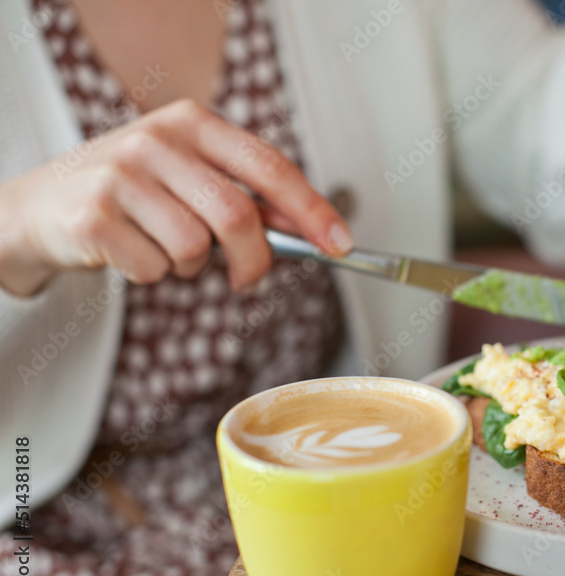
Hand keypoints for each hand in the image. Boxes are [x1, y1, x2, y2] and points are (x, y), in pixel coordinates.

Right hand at [0, 99, 352, 295]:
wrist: (40, 208)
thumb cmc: (130, 196)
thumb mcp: (188, 179)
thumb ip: (245, 198)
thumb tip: (311, 230)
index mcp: (192, 123)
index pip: (269, 166)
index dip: (311, 209)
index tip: (340, 243)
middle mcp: (157, 140)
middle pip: (237, 216)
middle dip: (253, 260)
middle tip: (248, 278)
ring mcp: (121, 174)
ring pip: (194, 248)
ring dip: (190, 267)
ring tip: (163, 250)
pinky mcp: (93, 214)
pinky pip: (155, 268)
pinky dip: (153, 274)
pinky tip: (129, 253)